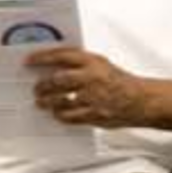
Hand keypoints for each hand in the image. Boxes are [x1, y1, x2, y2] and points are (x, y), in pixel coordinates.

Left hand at [26, 48, 154, 127]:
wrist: (141, 100)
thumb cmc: (121, 82)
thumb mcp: (102, 64)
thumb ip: (80, 64)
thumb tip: (54, 66)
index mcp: (93, 62)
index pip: (61, 55)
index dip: (42, 57)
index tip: (30, 61)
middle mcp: (92, 78)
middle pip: (57, 80)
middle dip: (42, 85)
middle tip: (35, 87)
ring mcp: (93, 97)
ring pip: (60, 100)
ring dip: (47, 102)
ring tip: (41, 102)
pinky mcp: (94, 114)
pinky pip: (69, 116)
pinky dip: (60, 115)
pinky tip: (56, 113)